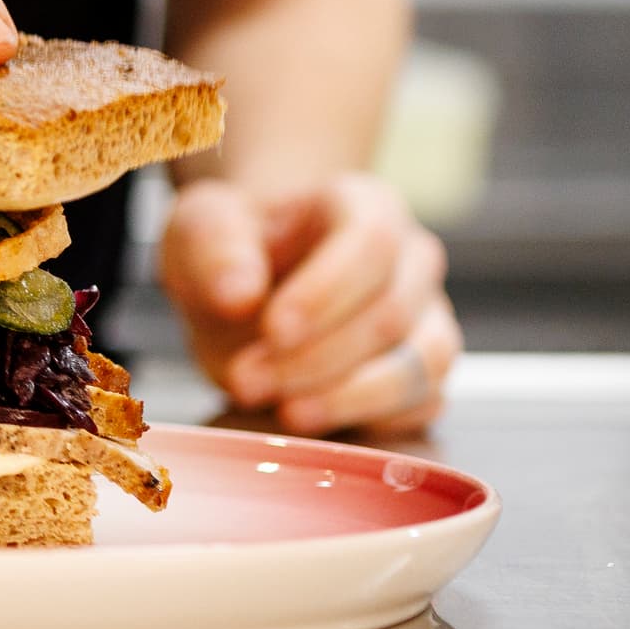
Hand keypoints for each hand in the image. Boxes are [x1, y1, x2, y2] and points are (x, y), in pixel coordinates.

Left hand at [160, 170, 457, 437]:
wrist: (246, 290)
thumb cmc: (234, 249)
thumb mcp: (202, 229)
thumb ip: (216, 249)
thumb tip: (238, 293)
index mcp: (367, 206)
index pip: (371, 243)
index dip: (326, 292)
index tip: (272, 329)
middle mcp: (412, 260)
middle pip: (389, 313)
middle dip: (316, 358)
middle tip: (247, 379)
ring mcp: (427, 318)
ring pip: (418, 365)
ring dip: (348, 398)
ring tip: (283, 411)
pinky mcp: (424, 374)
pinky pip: (423, 406)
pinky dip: (373, 422)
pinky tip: (318, 422)